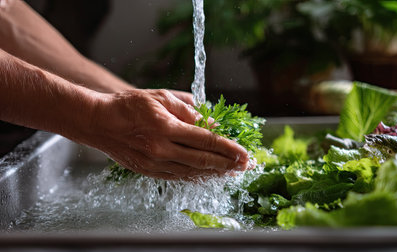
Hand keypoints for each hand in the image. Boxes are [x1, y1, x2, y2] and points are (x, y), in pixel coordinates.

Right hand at [88, 89, 249, 179]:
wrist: (98, 122)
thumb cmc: (128, 106)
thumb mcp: (160, 97)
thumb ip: (187, 109)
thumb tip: (209, 121)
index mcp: (166, 127)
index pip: (205, 140)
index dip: (228, 148)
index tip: (244, 153)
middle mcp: (162, 149)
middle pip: (203, 160)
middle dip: (227, 164)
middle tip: (245, 166)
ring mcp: (155, 163)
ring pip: (192, 171)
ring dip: (214, 172)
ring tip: (231, 172)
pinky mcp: (149, 171)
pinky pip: (178, 176)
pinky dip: (195, 176)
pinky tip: (207, 175)